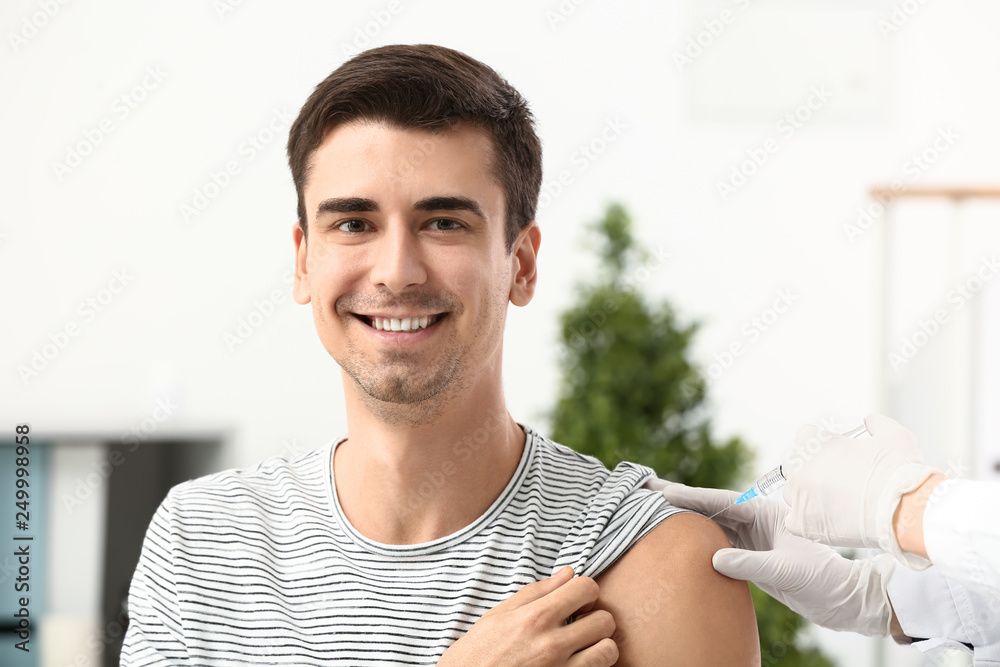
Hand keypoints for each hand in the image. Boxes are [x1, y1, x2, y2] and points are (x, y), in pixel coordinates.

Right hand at [437, 566, 617, 666]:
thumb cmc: (478, 651)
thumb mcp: (499, 614)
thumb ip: (537, 591)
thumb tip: (568, 572)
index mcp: (536, 617)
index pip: (587, 588)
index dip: (586, 591)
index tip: (576, 601)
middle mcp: (552, 644)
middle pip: (605, 620)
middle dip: (595, 618)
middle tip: (580, 624)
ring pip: (609, 650)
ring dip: (599, 646)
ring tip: (583, 647)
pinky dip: (593, 666)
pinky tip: (577, 663)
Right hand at [649, 480, 894, 635]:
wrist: (843, 601)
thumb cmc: (822, 581)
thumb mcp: (786, 572)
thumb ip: (750, 565)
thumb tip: (713, 558)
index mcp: (766, 513)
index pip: (721, 500)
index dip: (691, 496)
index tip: (663, 493)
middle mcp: (756, 520)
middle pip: (710, 505)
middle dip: (679, 497)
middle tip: (645, 489)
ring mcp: (751, 536)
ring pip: (710, 521)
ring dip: (683, 515)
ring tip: (651, 508)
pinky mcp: (749, 554)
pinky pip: (715, 540)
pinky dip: (694, 535)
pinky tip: (674, 533)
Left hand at [782, 414, 938, 567]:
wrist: (904, 511)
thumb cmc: (897, 473)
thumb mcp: (894, 436)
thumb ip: (877, 424)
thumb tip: (870, 421)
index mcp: (813, 442)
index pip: (804, 436)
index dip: (821, 445)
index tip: (833, 455)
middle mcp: (799, 467)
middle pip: (793, 465)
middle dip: (810, 470)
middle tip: (834, 480)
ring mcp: (797, 496)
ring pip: (792, 494)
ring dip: (808, 496)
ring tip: (836, 503)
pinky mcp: (801, 523)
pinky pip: (794, 521)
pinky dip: (807, 522)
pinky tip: (827, 522)